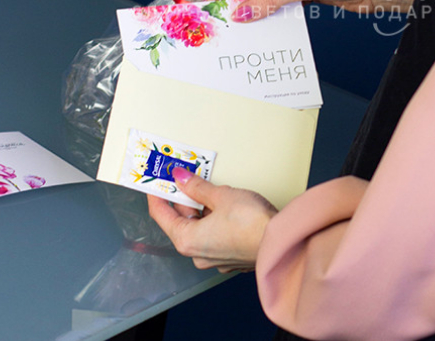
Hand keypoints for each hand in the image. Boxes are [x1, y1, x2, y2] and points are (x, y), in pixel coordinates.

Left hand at [147, 169, 277, 272]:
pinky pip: (214, 234)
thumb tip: (181, 178)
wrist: (279, 241)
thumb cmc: (250, 223)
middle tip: (184, 177)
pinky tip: (224, 204)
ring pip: (199, 227)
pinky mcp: (230, 256)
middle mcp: (197, 254)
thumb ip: (197, 187)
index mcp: (187, 240)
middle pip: (181, 221)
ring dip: (201, 207)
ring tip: (208, 187)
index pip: (161, 216)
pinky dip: (214, 218)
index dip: (157, 195)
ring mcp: (214, 258)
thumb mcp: (220, 196)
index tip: (156, 181)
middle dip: (183, 198)